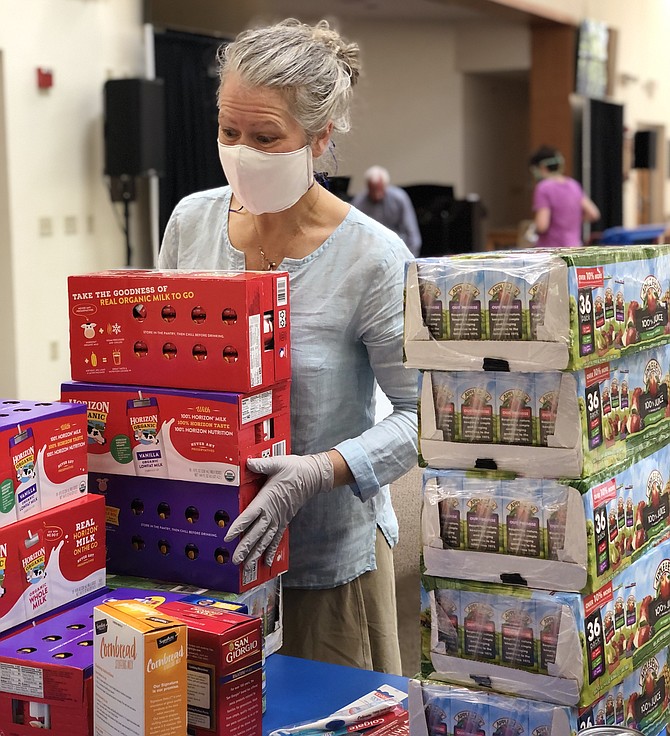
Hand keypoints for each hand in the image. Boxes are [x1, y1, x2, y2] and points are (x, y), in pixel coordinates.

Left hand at [224, 452, 334, 569]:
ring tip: (247, 565)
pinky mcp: (284, 521)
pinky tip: (267, 561)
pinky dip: (271, 550)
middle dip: (245, 548)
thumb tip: (248, 462)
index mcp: (267, 499)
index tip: (228, 537)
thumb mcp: (277, 463)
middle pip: (256, 533)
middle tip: (236, 560)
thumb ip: (261, 465)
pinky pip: (277, 538)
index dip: (238, 527)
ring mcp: (279, 519)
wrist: (312, 476)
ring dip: (256, 553)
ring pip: (265, 540)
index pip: (249, 516)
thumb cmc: (294, 469)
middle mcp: (272, 513)